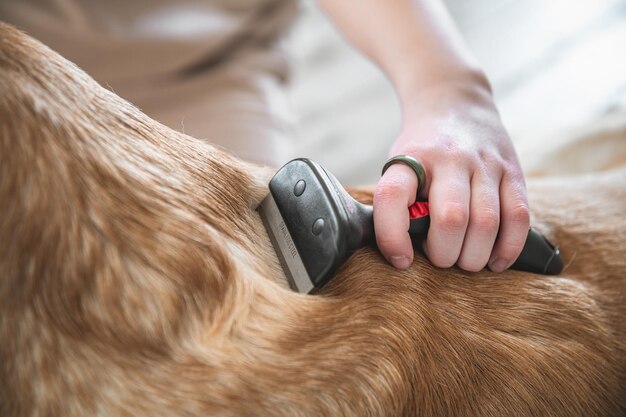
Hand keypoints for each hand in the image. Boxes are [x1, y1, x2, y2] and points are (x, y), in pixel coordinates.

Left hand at [374, 82, 529, 271]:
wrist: (453, 102)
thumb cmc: (421, 152)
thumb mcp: (398, 167)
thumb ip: (399, 205)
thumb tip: (405, 257)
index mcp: (410, 159)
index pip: (392, 197)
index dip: (392, 236)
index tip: (401, 260)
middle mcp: (449, 158)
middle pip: (451, 219)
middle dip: (445, 255)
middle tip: (441, 258)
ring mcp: (485, 162)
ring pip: (487, 222)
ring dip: (475, 257)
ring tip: (466, 260)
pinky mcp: (513, 170)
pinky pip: (518, 217)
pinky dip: (508, 248)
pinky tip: (495, 260)